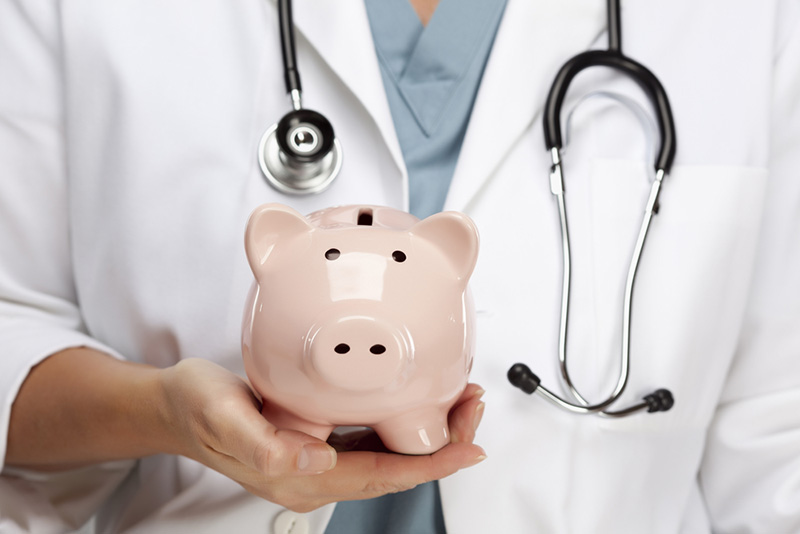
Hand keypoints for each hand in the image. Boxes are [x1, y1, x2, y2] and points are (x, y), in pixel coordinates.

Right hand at [157, 359, 485, 511]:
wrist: (176, 407)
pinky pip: (374, 441)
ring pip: (391, 457)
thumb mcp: (223, 416)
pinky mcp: (318, 443)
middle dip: (444, 445)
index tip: (469, 448)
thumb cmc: (197, 408)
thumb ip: (265, 446)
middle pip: (397, 470)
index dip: (432, 465)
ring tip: (460, 403)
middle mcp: (316, 475)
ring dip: (431, 434)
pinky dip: (405, 423)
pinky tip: (419, 402)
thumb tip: (313, 460)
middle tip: (473, 408)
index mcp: (300, 476)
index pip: (383, 476)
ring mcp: (318, 462)